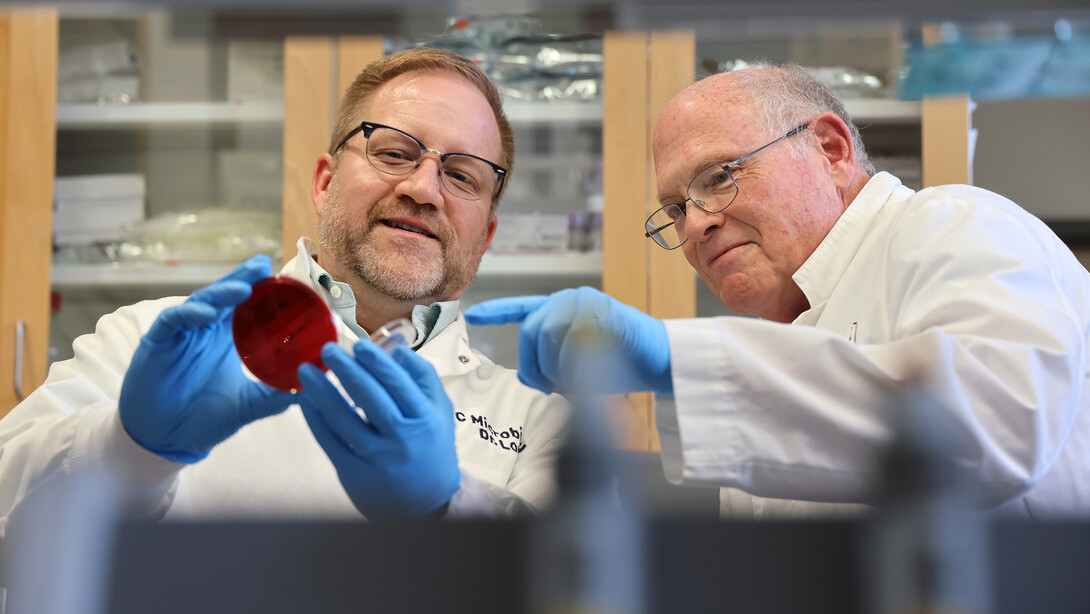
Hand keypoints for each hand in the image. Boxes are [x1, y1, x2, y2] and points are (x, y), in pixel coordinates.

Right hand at [119, 255, 296, 462]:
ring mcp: (181, 334)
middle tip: (262, 266)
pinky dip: (189, 314)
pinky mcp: (157, 343)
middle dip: (243, 279)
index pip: (246, 306)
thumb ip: (276, 396)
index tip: (285, 278)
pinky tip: (207, 314)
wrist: (165, 440)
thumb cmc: (202, 419)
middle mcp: (205, 330)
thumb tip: (311, 391)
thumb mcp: (247, 405)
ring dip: (221, 293)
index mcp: (227, 338)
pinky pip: (172, 321)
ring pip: (201, 302)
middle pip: (225, 296)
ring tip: (242, 289)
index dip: (262, 290)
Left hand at [297, 340, 459, 518]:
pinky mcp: (355, 474)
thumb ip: (422, 377)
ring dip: (322, 391)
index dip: (377, 362)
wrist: (428, 501)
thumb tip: (396, 347)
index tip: (358, 345)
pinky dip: (316, 419)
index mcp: (425, 418)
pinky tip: (306, 400)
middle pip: (370, 397)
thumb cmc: (431, 444)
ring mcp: (377, 458)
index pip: (398, 383)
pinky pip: (331, 442)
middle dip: (346, 369)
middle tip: (328, 349)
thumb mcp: (439, 410)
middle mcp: (403, 438)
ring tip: (306, 370)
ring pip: (345, 419)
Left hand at [464, 286, 671, 394]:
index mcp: (564, 308)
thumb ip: (553, 359)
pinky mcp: (601, 311)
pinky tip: (589, 371)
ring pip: (547, 338)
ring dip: (555, 369)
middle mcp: (571, 299)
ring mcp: (586, 303)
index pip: (524, 308)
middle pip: (530, 332)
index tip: (474, 315)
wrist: (665, 359)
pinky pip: (571, 343)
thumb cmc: (623, 363)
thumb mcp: (579, 362)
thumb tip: (530, 376)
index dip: (497, 312)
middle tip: (548, 388)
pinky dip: (575, 365)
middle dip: (533, 366)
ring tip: (574, 381)